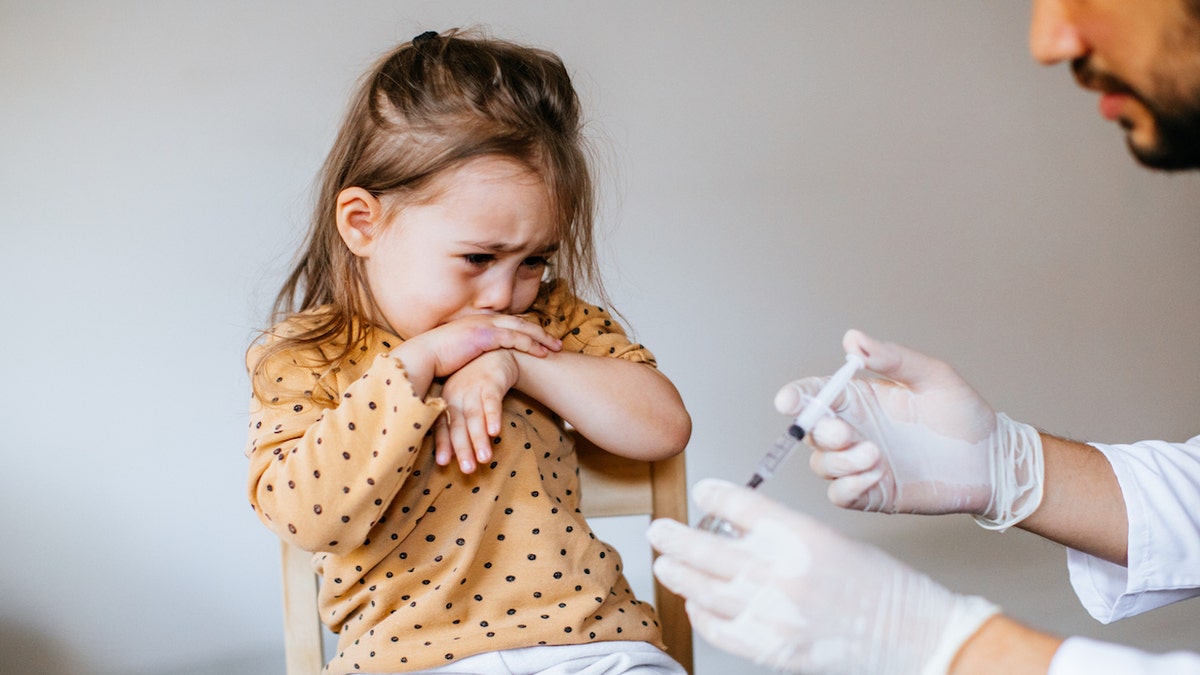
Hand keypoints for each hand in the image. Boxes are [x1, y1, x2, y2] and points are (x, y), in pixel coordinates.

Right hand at [391, 314, 559, 394]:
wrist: (422, 357)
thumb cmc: (434, 361)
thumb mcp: (457, 353)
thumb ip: (470, 353)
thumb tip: (476, 363)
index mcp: (477, 323)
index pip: (507, 322)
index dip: (525, 329)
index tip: (539, 338)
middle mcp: (483, 320)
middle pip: (520, 322)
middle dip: (540, 332)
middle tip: (556, 342)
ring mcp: (485, 325)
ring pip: (522, 328)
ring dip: (541, 338)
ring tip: (556, 348)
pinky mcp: (486, 335)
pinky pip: (515, 338)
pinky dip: (531, 345)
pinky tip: (543, 353)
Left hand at [434, 350, 518, 472]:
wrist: (494, 351)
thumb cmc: (475, 382)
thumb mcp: (461, 400)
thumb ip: (455, 424)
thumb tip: (448, 455)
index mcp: (448, 401)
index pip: (443, 426)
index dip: (443, 444)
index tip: (444, 463)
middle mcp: (458, 396)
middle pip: (458, 425)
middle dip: (463, 449)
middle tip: (468, 470)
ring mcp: (474, 389)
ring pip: (475, 417)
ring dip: (479, 438)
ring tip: (485, 459)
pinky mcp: (491, 383)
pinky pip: (492, 402)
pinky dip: (493, 417)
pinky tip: (495, 432)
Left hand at [647, 479, 998, 674]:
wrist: (913, 633)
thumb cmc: (879, 585)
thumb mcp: (829, 539)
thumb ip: (779, 534)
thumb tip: (730, 527)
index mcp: (801, 536)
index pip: (738, 505)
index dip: (713, 496)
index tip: (702, 491)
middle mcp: (782, 574)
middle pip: (705, 547)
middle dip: (674, 537)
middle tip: (659, 529)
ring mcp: (774, 615)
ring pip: (704, 589)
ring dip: (678, 573)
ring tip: (665, 563)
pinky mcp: (773, 648)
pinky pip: (720, 628)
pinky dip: (701, 613)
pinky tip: (696, 602)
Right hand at [775, 330, 1042, 528]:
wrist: (992, 459)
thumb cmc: (963, 413)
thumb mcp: (931, 375)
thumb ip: (891, 358)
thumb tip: (852, 339)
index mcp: (859, 399)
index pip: (813, 395)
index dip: (796, 397)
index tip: (789, 401)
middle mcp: (854, 431)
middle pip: (811, 433)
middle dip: (820, 432)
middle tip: (846, 433)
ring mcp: (861, 464)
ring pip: (823, 465)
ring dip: (840, 461)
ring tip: (875, 456)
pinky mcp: (873, 494)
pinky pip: (840, 495)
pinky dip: (849, 486)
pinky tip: (876, 476)